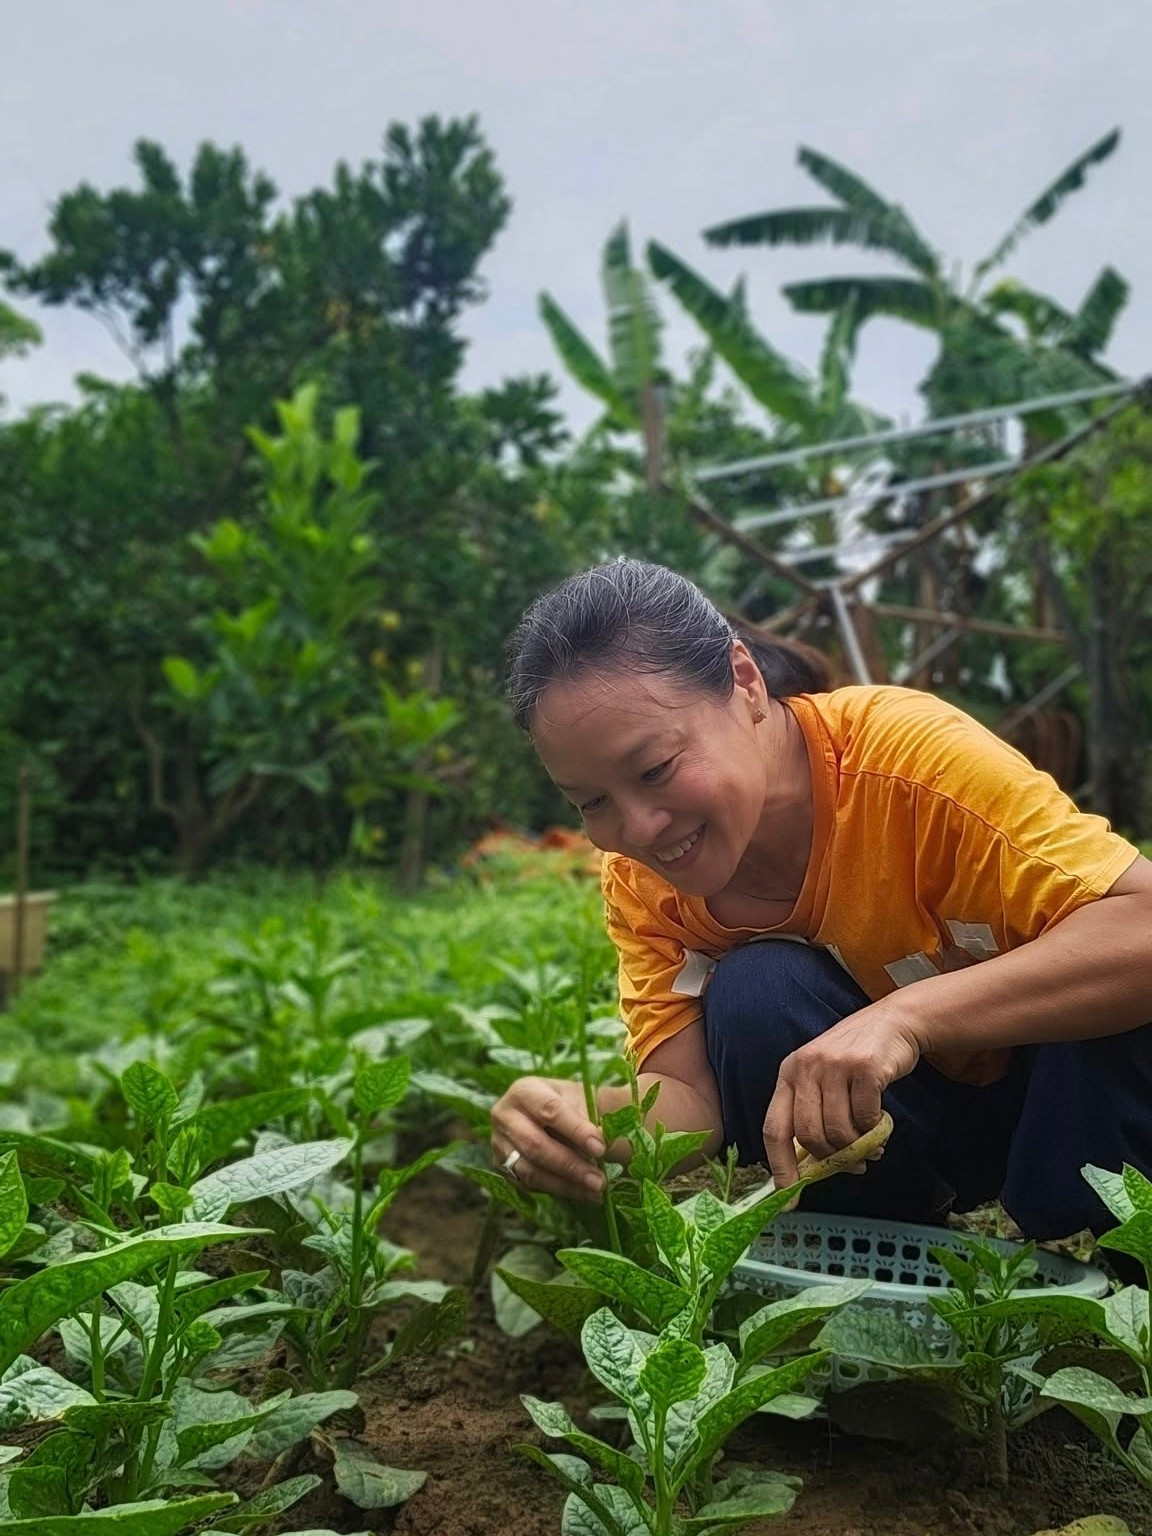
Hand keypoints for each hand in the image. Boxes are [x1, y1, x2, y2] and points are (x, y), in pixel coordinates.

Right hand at [491, 1076, 607, 1201]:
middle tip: (599, 1179)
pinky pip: (528, 1184)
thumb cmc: (571, 1104)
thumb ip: (590, 1119)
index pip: (550, 1110)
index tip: (600, 1148)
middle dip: (570, 1165)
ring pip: (531, 1170)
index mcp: (525, 1090)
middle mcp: (505, 1115)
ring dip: (566, 1184)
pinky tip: (583, 1193)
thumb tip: (603, 1142)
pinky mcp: (502, 1167)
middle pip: (536, 1145)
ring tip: (596, 1190)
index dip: (576, 1130)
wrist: (556, 1117)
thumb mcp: (581, 1100)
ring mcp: (499, 1143)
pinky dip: (558, 1190)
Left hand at [762, 1005, 921, 1188]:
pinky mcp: (864, 1067)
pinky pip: (866, 1119)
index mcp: (789, 1074)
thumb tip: (812, 1170)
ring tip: (871, 1144)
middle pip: (808, 1136)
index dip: (780, 1167)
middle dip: (831, 1158)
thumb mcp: (823, 1079)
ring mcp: (834, 1065)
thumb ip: (813, 1115)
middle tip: (852, 1164)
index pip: (774, 1128)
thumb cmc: (855, 1059)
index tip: (787, 1196)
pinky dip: (876, 1130)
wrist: (893, 1023)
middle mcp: (806, 1067)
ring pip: (838, 1132)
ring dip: (857, 1147)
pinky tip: (881, 1122)